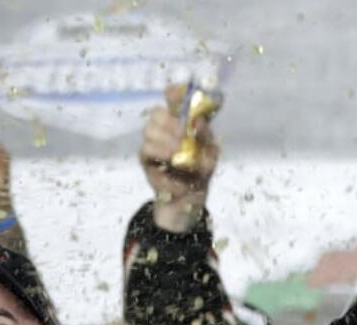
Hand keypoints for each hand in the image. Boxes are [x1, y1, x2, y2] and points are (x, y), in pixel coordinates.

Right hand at [141, 84, 218, 232]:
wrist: (189, 200)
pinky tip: (175, 172)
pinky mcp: (145, 162)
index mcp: (182, 122)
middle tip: (183, 138)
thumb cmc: (200, 171)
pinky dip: (163, 161)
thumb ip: (205, 136)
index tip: (174, 94)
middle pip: (156, 113)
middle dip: (171, 124)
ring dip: (167, 144)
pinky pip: (147, 152)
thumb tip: (198, 122)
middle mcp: (164, 129)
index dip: (173, 94)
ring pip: (149, 131)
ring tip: (179, 158)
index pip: (173, 99)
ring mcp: (152, 144)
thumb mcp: (211, 153)